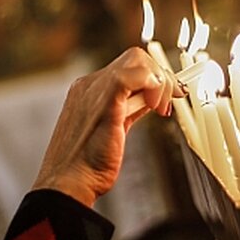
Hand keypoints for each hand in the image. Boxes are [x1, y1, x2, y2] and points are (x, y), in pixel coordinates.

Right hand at [33, 48, 179, 206]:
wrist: (69, 182)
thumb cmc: (86, 166)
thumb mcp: (113, 131)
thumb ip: (128, 111)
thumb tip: (150, 101)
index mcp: (88, 90)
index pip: (128, 67)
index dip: (154, 78)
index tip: (170, 97)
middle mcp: (89, 84)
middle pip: (135, 58)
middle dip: (162, 77)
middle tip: (171, 103)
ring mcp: (95, 89)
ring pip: (137, 59)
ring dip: (160, 82)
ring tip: (161, 109)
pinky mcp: (105, 100)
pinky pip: (133, 73)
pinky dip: (153, 84)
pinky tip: (155, 106)